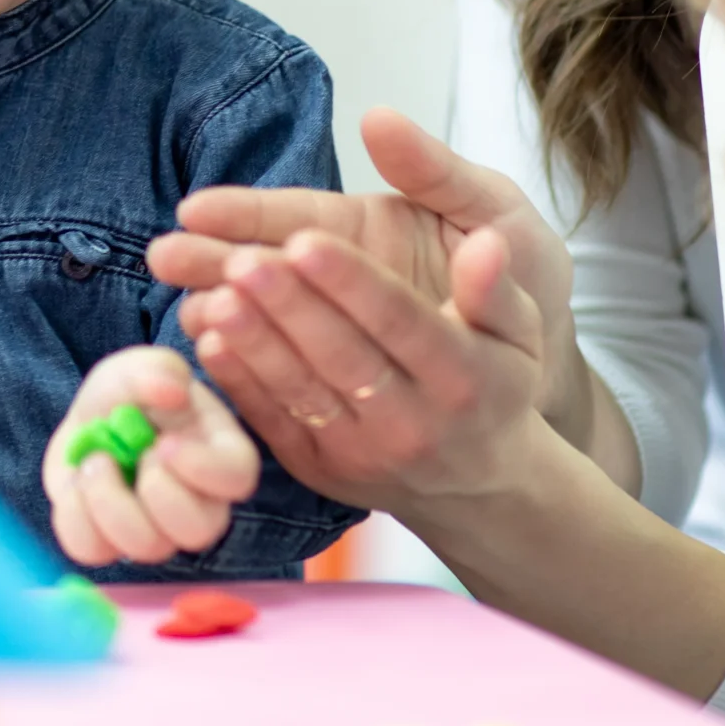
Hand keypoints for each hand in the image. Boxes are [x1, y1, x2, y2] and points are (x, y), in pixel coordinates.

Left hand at [43, 347, 258, 567]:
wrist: (96, 415)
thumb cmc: (135, 391)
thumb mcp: (143, 366)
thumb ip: (157, 369)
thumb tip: (171, 393)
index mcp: (220, 455)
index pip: (236, 477)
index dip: (204, 468)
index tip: (166, 443)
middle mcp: (198, 502)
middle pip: (199, 530)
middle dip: (160, 493)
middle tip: (137, 454)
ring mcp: (156, 529)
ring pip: (149, 548)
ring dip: (113, 504)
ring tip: (96, 462)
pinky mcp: (109, 540)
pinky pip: (95, 550)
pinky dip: (76, 516)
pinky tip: (74, 481)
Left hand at [175, 225, 545, 508]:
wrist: (477, 486)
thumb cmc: (492, 386)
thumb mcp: (517, 335)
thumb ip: (495, 287)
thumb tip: (485, 242)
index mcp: (463, 377)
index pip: (400, 322)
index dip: (351, 282)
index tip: (306, 239)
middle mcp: (414, 422)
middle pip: (341, 355)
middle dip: (290, 305)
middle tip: (242, 258)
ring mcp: (362, 453)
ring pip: (301, 389)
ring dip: (254, 341)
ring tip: (216, 290)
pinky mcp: (320, 470)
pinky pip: (273, 422)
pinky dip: (238, 381)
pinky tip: (207, 336)